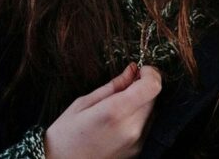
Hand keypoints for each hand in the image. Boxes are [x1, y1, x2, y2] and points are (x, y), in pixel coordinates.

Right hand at [45, 63, 161, 158]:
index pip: (151, 87)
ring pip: (151, 111)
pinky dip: (138, 117)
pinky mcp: (137, 150)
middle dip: (143, 87)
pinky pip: (146, 125)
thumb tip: (132, 69)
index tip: (141, 69)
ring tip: (117, 107)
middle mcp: (130, 128)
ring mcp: (135, 142)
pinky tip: (118, 121)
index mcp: (114, 112)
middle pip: (152, 97)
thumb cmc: (65, 135)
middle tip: (125, 86)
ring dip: (141, 102)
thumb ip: (113, 86)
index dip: (150, 73)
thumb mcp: (82, 104)